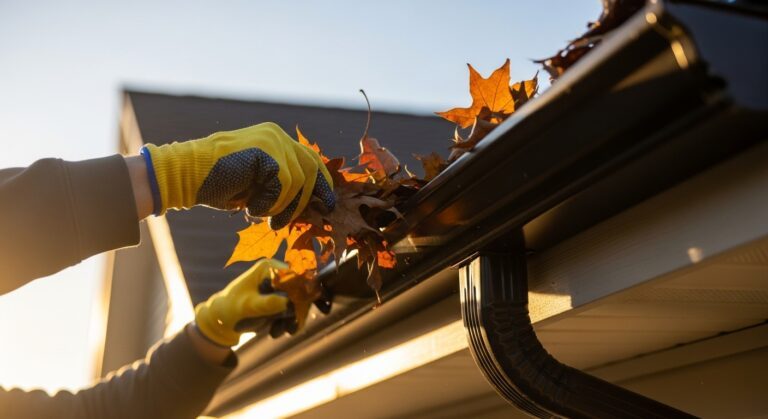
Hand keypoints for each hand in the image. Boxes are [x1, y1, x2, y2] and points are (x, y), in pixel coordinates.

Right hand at [141, 122, 334, 228]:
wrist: (184, 175)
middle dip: (305, 200)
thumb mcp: (256, 184)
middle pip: (311, 169)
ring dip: (280, 206)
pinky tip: (249, 206)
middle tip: (285, 222)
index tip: (327, 205)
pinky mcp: (266, 150)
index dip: (322, 184)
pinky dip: (269, 202)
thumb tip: (309, 204)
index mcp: (275, 140)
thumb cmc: (217, 183)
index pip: (311, 160)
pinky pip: (283, 184)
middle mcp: (277, 135)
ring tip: (257, 213)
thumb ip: (281, 186)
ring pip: (297, 181)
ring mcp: (272, 140)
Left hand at [194, 258, 291, 346]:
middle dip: (295, 311)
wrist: (222, 320)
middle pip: (299, 290)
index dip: (299, 294)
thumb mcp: (248, 306)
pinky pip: (293, 310)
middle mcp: (277, 274)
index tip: (297, 311)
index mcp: (268, 268)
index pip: (294, 277)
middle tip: (289, 329)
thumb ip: (268, 303)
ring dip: (291, 319)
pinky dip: (288, 322)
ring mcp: (279, 287)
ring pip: (298, 303)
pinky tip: (277, 332)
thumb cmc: (231, 309)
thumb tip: (289, 302)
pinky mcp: (280, 299)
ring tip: (276, 332)